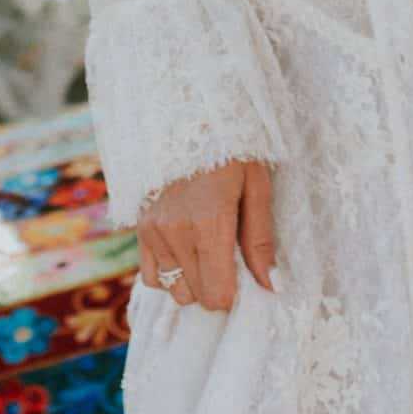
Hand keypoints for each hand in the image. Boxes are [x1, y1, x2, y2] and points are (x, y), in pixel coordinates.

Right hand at [136, 159, 276, 311]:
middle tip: (229, 259)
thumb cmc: (233, 150)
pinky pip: (150, 276)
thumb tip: (272, 287)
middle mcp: (176, 232)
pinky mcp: (140, 228)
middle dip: (216, 286)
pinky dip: (169, 273)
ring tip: (207, 253)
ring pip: (174, 290)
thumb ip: (260, 241)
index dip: (234, 293)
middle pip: (197, 296)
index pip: (217, 295)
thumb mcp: (257, 187)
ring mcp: (153, 231)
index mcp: (209, 223)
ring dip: (193, 282)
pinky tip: (186, 254)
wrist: (188, 117)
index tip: (243, 274)